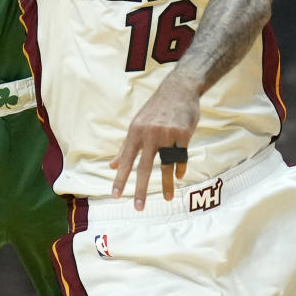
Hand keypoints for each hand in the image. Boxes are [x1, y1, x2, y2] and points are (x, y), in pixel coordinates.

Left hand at [110, 72, 199, 209]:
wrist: (179, 89)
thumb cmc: (156, 109)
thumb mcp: (137, 124)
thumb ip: (125, 147)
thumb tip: (112, 166)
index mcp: (136, 131)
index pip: (126, 159)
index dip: (120, 178)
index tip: (115, 195)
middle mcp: (150, 134)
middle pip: (144, 167)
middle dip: (140, 189)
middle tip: (138, 207)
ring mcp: (167, 134)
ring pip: (166, 165)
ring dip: (166, 184)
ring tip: (166, 198)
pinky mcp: (183, 134)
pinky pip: (181, 156)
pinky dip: (180, 168)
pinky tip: (179, 176)